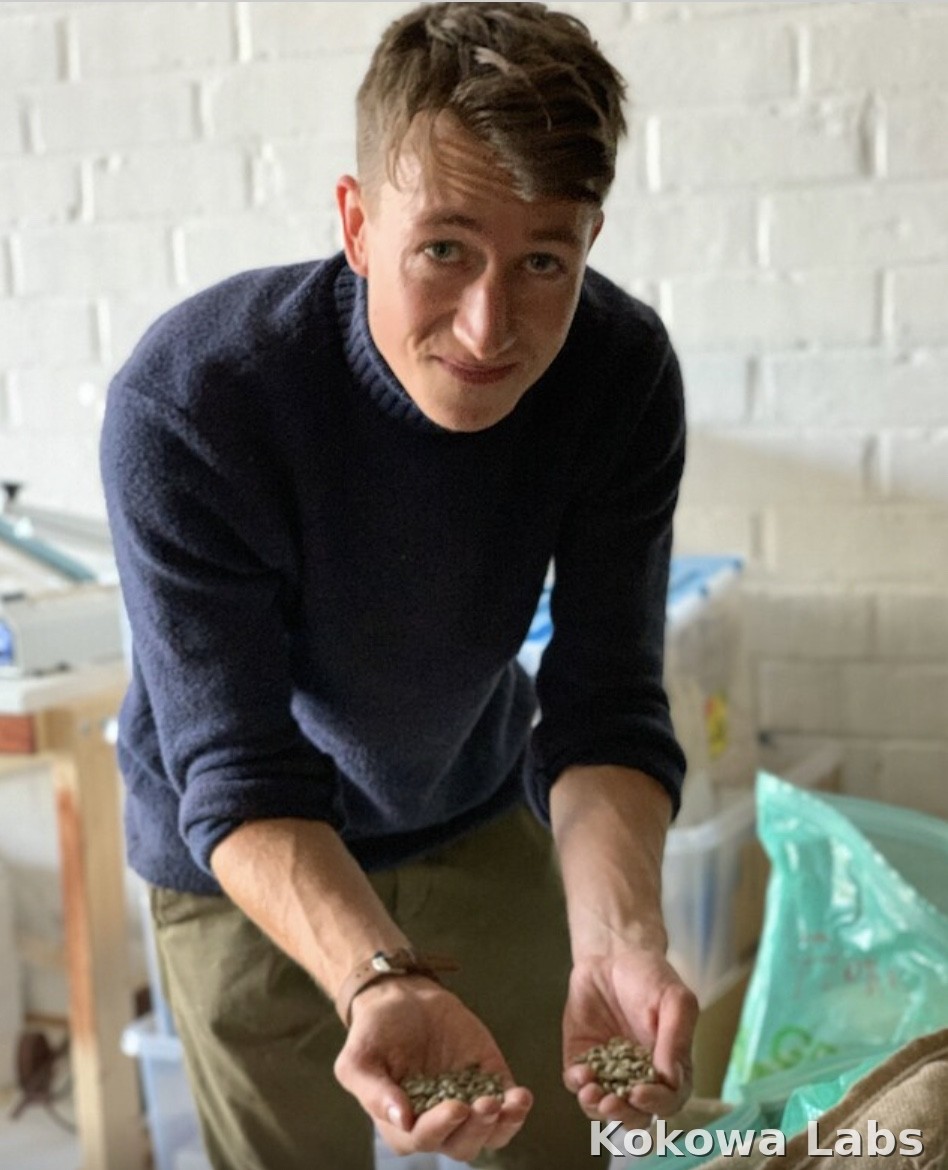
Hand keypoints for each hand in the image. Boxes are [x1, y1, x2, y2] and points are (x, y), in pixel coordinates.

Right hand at [333, 976, 532, 1162]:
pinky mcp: (488, 1081)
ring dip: (502, 1125)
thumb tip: (401, 1119)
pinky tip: (521, 1096)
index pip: (424, 1138)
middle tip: (485, 1104)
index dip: (440, 1127)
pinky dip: (516, 1108)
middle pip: (462, 1144)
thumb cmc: (375, 1032)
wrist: (402, 997)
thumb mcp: (358, 1060)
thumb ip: (373, 1092)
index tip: (455, 1107)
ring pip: (490, 1134)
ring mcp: (466, 1102)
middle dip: (476, 1129)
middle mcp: (437, 1122)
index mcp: (403, 1126)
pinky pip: (507, 1106)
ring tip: (512, 1103)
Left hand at [562, 948, 697, 1130]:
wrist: (612, 954)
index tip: (641, 1094)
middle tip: (612, 1104)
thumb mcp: (675, 1000)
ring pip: (604, 1106)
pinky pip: (577, 1082)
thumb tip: (672, 1080)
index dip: (657, 1104)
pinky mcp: (582, 1059)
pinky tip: (581, 1073)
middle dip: (624, 1115)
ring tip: (592, 1094)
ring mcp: (609, 1070)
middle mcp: (640, 1076)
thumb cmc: (650, 976)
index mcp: (669, 1066)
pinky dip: (578, 1084)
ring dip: (597, 1107)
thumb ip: (676, 1038)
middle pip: (636, 1114)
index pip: (669, 1099)